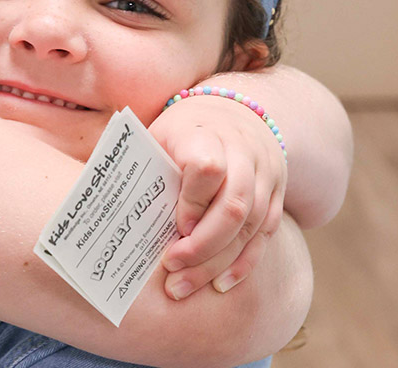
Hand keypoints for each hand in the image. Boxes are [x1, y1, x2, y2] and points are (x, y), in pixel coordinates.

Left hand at [147, 94, 286, 300]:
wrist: (233, 111)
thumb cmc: (183, 131)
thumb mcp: (160, 136)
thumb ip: (151, 170)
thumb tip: (119, 216)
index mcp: (208, 133)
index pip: (208, 169)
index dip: (191, 202)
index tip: (174, 227)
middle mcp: (245, 152)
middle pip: (234, 205)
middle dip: (202, 246)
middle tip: (172, 269)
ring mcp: (267, 174)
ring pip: (251, 226)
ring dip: (218, 262)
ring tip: (185, 285)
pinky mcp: (278, 194)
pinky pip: (267, 234)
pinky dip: (244, 262)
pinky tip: (220, 283)